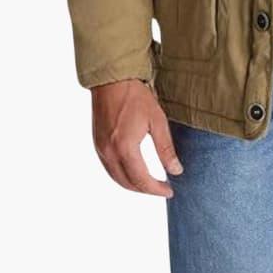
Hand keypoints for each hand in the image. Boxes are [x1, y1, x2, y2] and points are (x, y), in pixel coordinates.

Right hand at [91, 78, 183, 195]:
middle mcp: (109, 153)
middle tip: (163, 188)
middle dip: (146, 190)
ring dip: (133, 185)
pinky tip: (134, 171)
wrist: (111, 80)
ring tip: (151, 183)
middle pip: (128, 184)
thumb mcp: (157, 120)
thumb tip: (176, 171)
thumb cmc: (135, 96)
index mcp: (125, 148)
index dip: (157, 189)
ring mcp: (100, 149)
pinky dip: (122, 176)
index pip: (142, 180)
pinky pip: (109, 169)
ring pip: (116, 179)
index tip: (170, 191)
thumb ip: (166, 148)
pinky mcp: (97, 144)